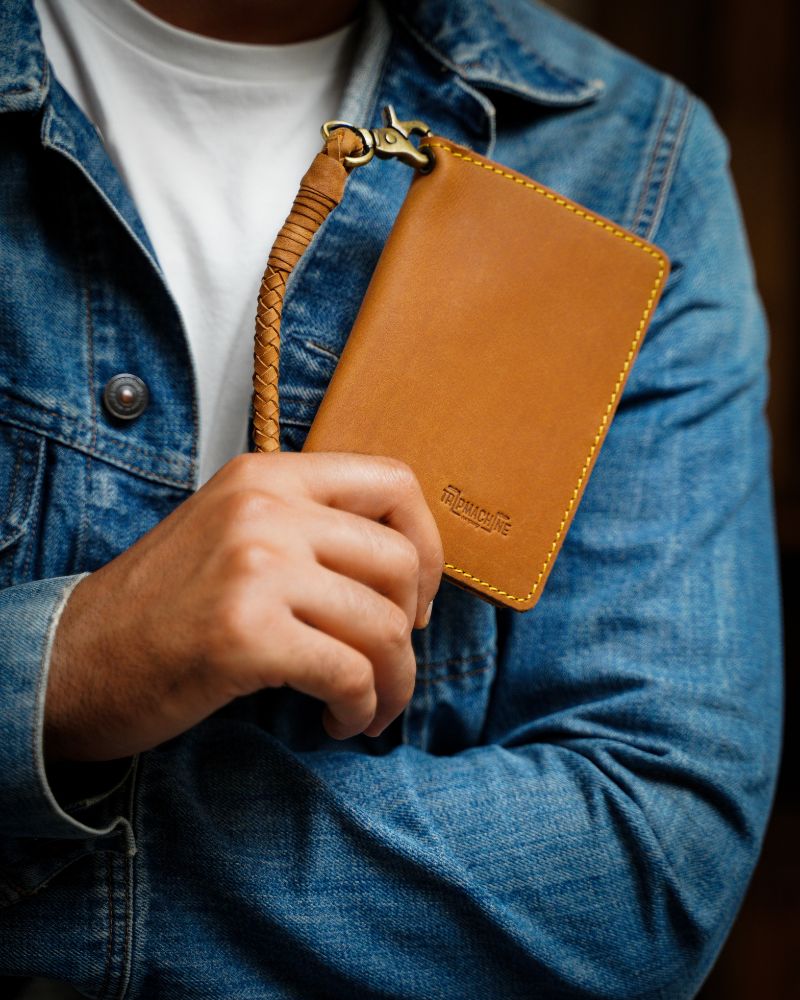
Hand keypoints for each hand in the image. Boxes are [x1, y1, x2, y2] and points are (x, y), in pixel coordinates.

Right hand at [45, 452, 443, 761]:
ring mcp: (254, 566)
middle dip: (413, 629)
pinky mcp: (244, 633)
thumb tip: (410, 569)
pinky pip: (350, 673)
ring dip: (394, 682)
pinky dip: (360, 708)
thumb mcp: (237, 534)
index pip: (394, 483)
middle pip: (400, 563)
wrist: (75, 661)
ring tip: (368, 707)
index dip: (426, 546)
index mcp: (268, 476)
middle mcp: (265, 508)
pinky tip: (337, 721)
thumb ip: (311, 530)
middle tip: (390, 664)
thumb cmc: (167, 609)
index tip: (414, 598)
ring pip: (385, 626)